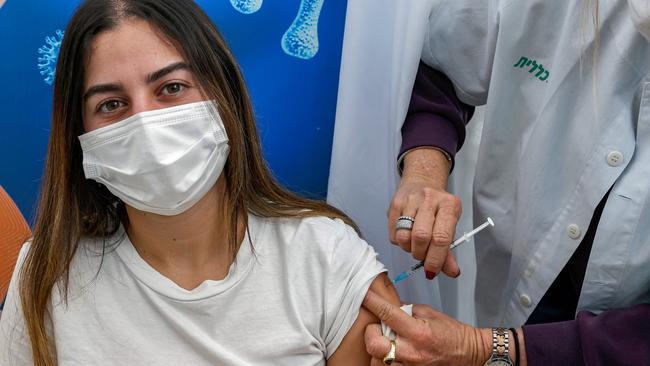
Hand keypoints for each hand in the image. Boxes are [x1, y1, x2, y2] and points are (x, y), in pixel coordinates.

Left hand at [362, 290, 490, 365]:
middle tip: (376, 327)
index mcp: (418, 332)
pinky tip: (392, 351)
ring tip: (386, 340)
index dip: (372, 302)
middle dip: (370, 333)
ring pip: (377, 360)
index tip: (364, 295)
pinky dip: (384, 360)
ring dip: (378, 348)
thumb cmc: (452, 334)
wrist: (468, 354)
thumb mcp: (430, 313)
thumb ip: (406, 310)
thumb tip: (388, 306)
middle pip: (374, 345)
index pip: (387, 314)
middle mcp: (412, 352)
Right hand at [389, 148, 460, 276]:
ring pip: (404, 237)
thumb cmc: (437, 209)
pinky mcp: (395, 204)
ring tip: (415, 245)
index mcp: (449, 205)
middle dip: (421, 254)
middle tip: (423, 256)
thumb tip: (451, 272)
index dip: (436, 259)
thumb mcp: (449, 226)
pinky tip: (407, 235)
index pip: (442, 237)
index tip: (432, 270)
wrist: (422, 183)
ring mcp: (411, 200)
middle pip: (421, 237)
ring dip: (409, 249)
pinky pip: (394, 234)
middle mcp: (430, 199)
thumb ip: (449, 251)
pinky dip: (400, 242)